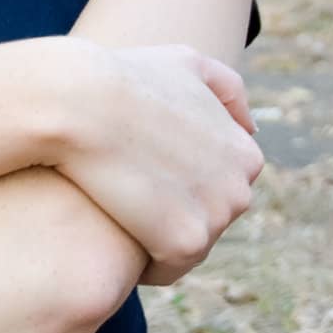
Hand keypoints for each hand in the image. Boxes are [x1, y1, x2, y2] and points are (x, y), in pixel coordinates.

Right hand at [33, 36, 263, 286]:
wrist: (79, 102)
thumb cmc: (122, 78)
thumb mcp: (185, 63)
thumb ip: (226, 90)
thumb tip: (252, 127)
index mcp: (245, 154)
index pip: (215, 189)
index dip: (173, 183)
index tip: (139, 174)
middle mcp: (241, 188)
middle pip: (204, 221)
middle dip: (169, 215)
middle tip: (122, 195)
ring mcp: (216, 218)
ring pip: (186, 247)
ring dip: (155, 240)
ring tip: (113, 216)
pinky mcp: (186, 243)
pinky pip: (167, 268)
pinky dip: (142, 262)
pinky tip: (112, 238)